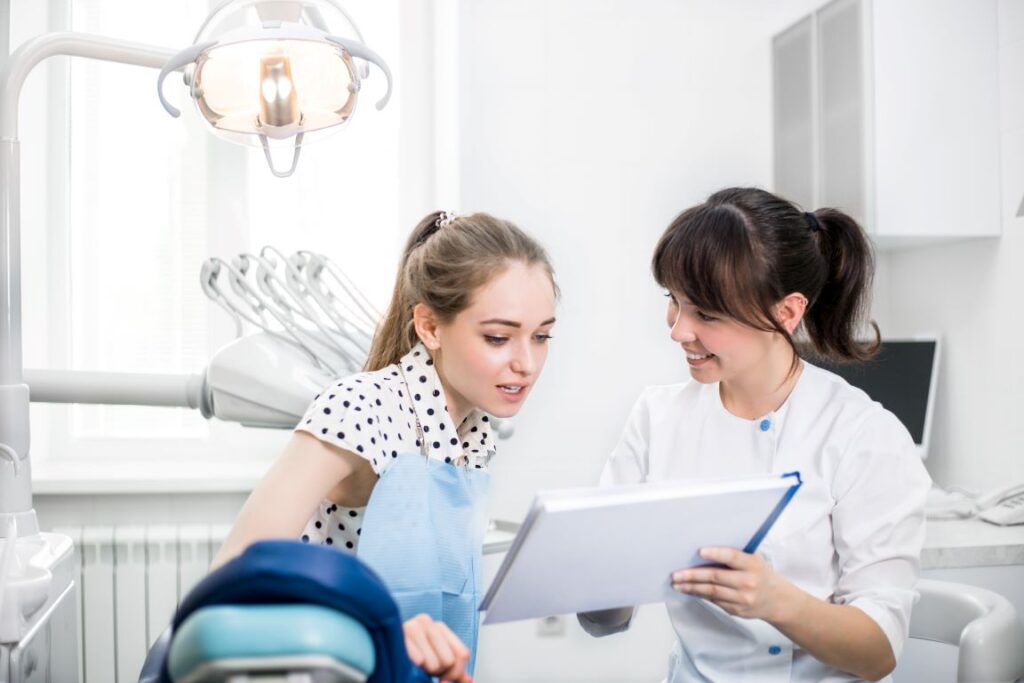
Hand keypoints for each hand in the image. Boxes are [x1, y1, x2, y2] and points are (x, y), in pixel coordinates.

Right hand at [403, 613, 472, 682]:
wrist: (379, 653)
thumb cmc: (407, 659)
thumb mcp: (434, 664)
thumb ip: (453, 672)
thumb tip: (470, 680)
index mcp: (439, 627)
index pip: (462, 655)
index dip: (455, 673)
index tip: (443, 678)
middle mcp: (427, 622)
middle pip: (448, 660)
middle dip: (437, 672)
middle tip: (422, 668)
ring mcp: (411, 626)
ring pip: (433, 663)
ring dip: (423, 671)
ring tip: (414, 666)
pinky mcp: (399, 635)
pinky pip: (418, 659)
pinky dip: (415, 666)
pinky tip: (408, 663)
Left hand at [671, 547, 800, 622]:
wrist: (778, 601)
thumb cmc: (761, 574)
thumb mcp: (755, 560)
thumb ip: (736, 556)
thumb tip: (704, 551)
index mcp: (752, 565)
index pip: (732, 557)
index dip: (715, 554)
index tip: (699, 551)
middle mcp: (748, 582)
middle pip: (715, 577)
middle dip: (692, 575)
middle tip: (676, 574)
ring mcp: (742, 598)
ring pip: (712, 592)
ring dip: (691, 587)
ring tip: (677, 584)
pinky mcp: (737, 610)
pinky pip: (715, 601)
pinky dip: (700, 595)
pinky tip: (690, 590)